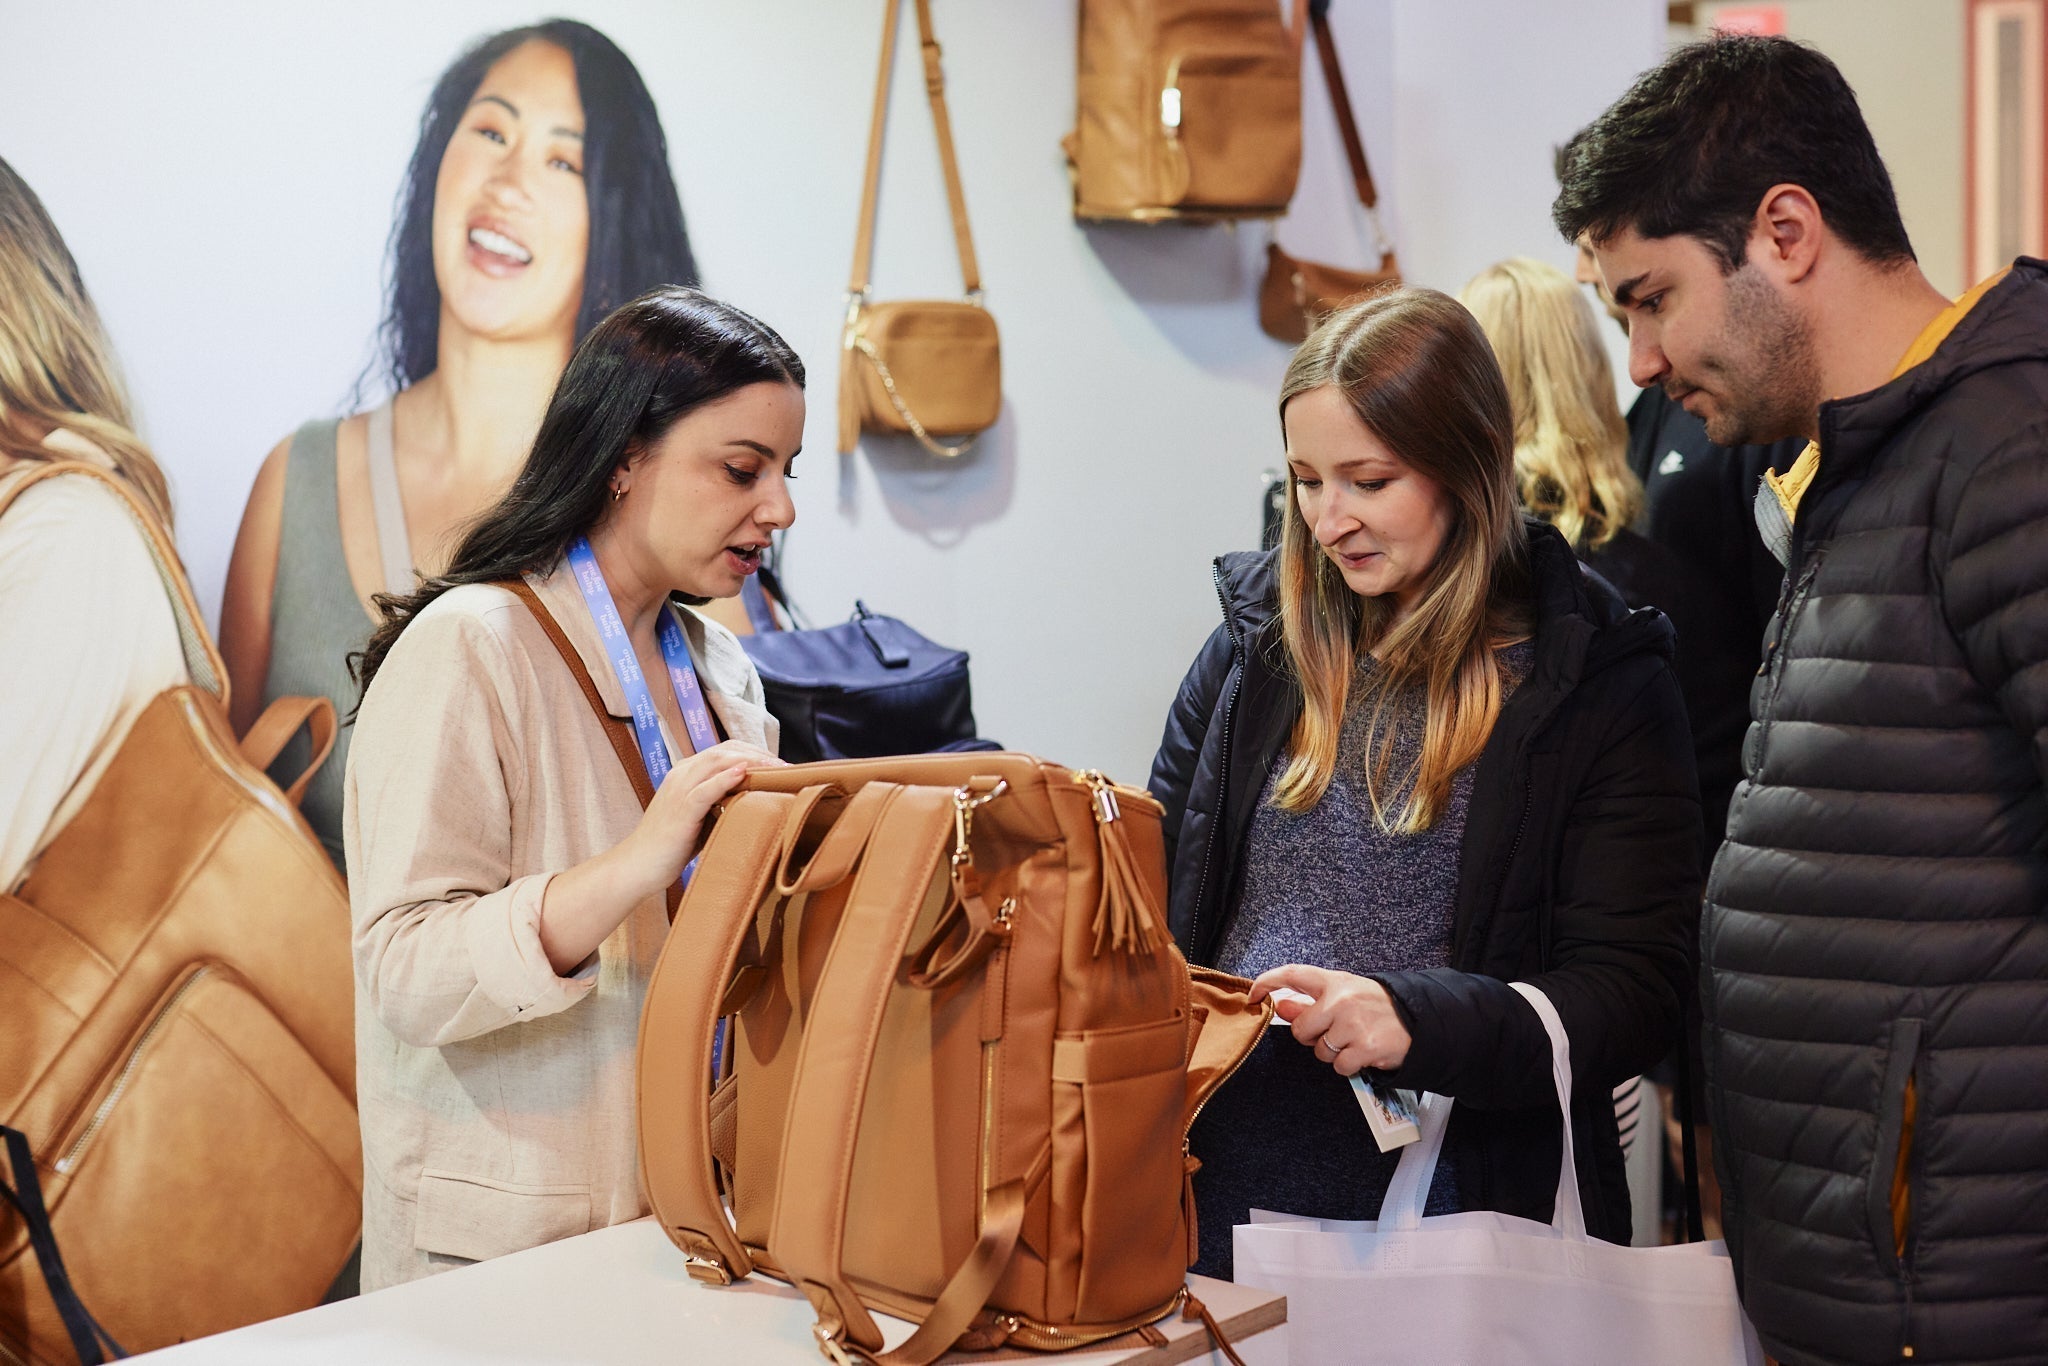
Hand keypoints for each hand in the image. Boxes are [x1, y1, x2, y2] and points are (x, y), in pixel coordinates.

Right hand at [613, 741, 781, 897]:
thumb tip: (758, 800)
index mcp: (686, 773)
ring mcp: (680, 789)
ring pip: (717, 763)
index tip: (780, 765)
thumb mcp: (702, 817)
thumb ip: (723, 803)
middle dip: (759, 755)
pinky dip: (726, 779)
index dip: (754, 752)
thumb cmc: (673, 845)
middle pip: (725, 751)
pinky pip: (705, 789)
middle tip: (787, 767)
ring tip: (777, 768)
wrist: (639, 865)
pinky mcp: (681, 809)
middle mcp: (682, 774)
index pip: (725, 751)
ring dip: (751, 762)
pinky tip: (744, 774)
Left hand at [1249, 964, 1412, 1076]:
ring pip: (1320, 1051)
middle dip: (1312, 1037)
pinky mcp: (1364, 1048)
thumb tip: (1280, 1005)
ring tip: (1354, 1039)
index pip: (1293, 974)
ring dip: (1333, 1052)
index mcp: (1334, 982)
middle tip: (1335, 1031)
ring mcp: (1353, 1024)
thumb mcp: (1345, 993)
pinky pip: (1339, 1066)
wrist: (1418, 1020)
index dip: (1267, 982)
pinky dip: (1348, 1065)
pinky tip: (1362, 1052)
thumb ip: (1310, 1001)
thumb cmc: (1378, 1006)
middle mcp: (1341, 1000)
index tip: (1253, 994)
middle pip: (1300, 1029)